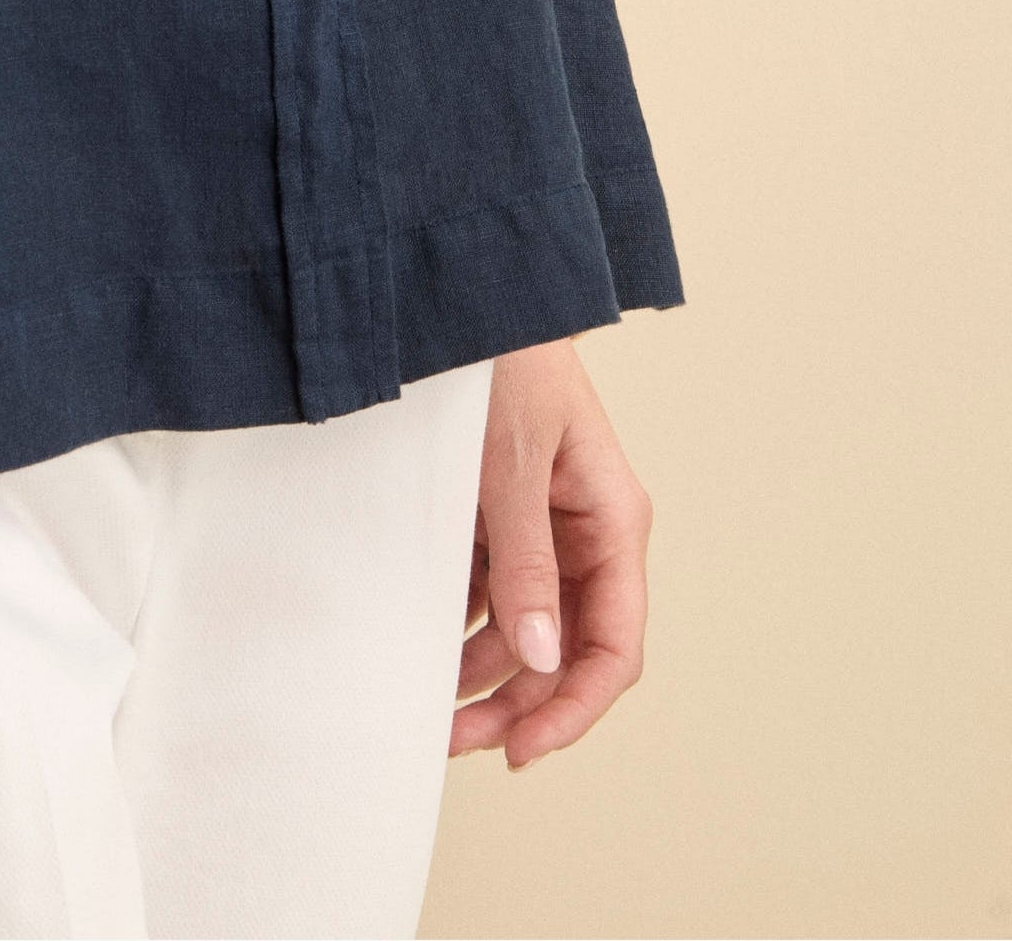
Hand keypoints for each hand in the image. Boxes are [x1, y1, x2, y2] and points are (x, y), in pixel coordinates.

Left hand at [452, 337, 651, 770]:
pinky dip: (459, 619)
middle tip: (452, 740)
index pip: (613, 645)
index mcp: (612, 521)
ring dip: (481, 670)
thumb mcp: (512, 460)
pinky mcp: (497, 509)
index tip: (522, 748)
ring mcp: (540, 523)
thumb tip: (541, 656)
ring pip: (522, 626)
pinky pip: (488, 585)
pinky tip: (420, 640)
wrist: (464, 284)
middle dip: (515, 701)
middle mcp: (584, 532)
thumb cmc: (503, 357)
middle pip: (564, 648)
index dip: (573, 708)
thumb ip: (526, 560)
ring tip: (424, 704)